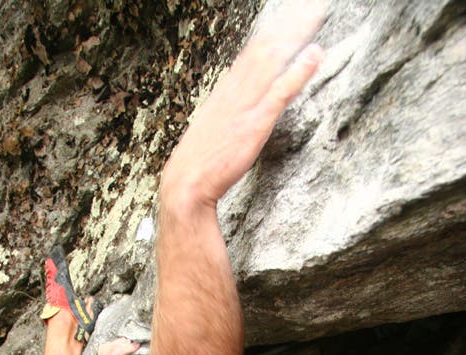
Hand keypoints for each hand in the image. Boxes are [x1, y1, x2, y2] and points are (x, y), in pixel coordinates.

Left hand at [94, 338, 139, 354]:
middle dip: (122, 343)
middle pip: (110, 347)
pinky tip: (117, 347)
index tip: (136, 346)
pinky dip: (111, 346)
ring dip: (115, 343)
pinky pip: (103, 351)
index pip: (117, 352)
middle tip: (132, 343)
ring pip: (105, 347)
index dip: (127, 347)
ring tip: (125, 342)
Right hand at [161, 0, 324, 207]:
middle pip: (266, 46)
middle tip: (313, 3)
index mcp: (226, 91)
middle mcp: (235, 91)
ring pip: (273, 59)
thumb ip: (231, 115)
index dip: (274, 30)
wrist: (186, 185)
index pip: (252, 51)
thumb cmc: (199, 164)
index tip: (291, 14)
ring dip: (297, 34)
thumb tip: (242, 108)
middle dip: (289, 22)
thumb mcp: (214, 130)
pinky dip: (297, 71)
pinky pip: (278, 92)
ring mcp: (245, 106)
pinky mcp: (253, 125)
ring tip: (319, 12)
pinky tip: (314, 54)